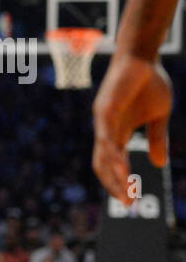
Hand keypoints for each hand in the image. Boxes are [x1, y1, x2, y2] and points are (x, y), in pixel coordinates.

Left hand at [92, 53, 172, 204]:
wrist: (142, 57)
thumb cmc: (148, 83)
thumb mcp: (158, 116)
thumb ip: (156, 139)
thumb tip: (157, 164)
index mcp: (118, 134)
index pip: (114, 165)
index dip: (121, 183)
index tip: (133, 201)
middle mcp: (106, 131)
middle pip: (104, 166)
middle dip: (114, 185)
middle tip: (128, 203)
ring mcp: (103, 121)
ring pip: (103, 155)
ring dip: (114, 175)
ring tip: (126, 190)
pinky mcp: (104, 110)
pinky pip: (105, 136)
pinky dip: (111, 153)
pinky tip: (120, 166)